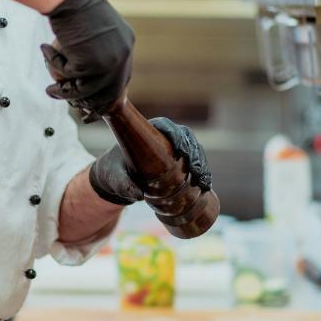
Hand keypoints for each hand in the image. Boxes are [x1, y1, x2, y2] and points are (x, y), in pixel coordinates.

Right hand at [42, 0, 133, 114]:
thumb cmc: (74, 3)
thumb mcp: (93, 29)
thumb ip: (96, 51)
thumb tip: (86, 81)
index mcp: (126, 43)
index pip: (119, 79)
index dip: (102, 94)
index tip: (87, 102)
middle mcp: (122, 54)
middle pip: (106, 91)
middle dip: (84, 101)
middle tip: (67, 99)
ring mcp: (108, 60)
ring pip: (85, 90)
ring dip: (64, 91)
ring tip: (50, 89)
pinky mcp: (90, 63)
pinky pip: (68, 76)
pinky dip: (54, 65)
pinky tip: (45, 49)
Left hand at [89, 118, 211, 205]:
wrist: (116, 180)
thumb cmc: (114, 172)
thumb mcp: (116, 178)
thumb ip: (124, 184)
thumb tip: (138, 195)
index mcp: (147, 131)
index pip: (166, 126)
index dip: (176, 135)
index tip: (181, 149)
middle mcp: (163, 137)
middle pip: (185, 139)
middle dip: (194, 154)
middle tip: (195, 172)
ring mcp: (174, 150)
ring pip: (194, 152)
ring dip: (202, 165)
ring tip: (204, 182)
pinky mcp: (180, 163)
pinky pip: (195, 164)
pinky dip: (202, 173)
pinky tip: (207, 185)